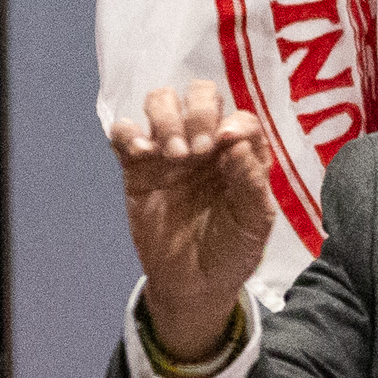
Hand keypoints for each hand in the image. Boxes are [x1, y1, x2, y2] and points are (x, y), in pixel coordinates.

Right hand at [109, 81, 275, 358]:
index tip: (226, 144)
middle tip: (199, 150)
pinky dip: (128, 133)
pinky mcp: (137, 167)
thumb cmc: (233, 250)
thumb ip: (251, 182)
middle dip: (199, 111)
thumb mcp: (254, 222)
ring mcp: (170, 150)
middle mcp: (206, 143)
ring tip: (174, 155)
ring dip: (166, 118)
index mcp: (241, 153)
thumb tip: (236, 142)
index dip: (234, 122)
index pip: (240, 117)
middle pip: (201, 93)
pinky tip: (142, 154)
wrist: (195, 285)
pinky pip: (123, 132)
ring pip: (161, 100)